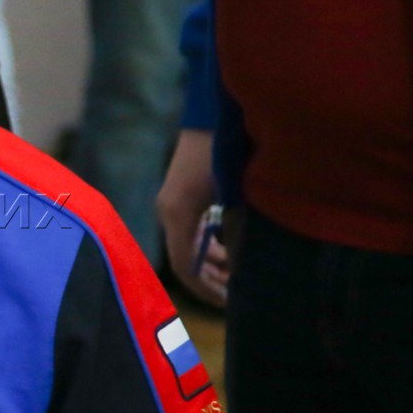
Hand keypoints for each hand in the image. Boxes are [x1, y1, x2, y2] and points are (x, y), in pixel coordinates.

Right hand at [156, 130, 228, 307]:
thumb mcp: (239, 197)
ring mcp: (175, 201)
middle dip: (212, 279)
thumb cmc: (230, 150)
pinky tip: (232, 249)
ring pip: (189, 245)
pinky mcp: (183, 193)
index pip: (185, 267)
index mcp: (177, 213)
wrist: (219, 108)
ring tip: (239, 275)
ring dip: (213, 262)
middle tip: (240, 294)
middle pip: (185, 259)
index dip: (208, 291)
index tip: (233, 305)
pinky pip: (192, 229)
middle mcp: (170, 210)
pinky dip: (210, 244)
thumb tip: (242, 270)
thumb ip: (238, 235)